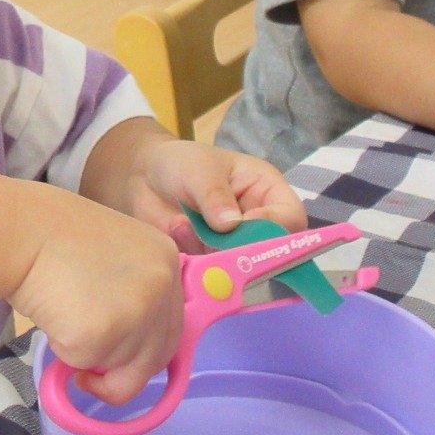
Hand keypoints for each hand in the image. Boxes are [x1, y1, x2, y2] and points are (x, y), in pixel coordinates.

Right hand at [11, 187, 183, 404]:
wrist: (21, 230)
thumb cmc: (54, 233)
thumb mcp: (114, 251)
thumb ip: (132, 289)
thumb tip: (126, 339)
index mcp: (166, 261)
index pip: (171, 326)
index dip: (143, 348)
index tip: (122, 360)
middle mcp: (161, 287)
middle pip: (154, 358)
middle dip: (121, 376)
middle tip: (89, 378)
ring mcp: (135, 312)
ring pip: (117, 365)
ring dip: (86, 354)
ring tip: (61, 309)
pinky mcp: (101, 334)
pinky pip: (82, 361)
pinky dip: (62, 349)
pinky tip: (52, 313)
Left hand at [125, 133, 307, 252]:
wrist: (144, 177)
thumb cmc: (182, 163)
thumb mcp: (199, 170)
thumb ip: (215, 195)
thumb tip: (231, 225)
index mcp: (266, 192)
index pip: (290, 218)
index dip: (274, 228)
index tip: (243, 226)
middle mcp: (257, 223)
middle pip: (270, 251)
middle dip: (241, 249)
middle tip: (213, 240)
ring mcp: (234, 245)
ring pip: (239, 265)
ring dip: (210, 251)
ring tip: (182, 223)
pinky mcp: (211, 260)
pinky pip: (210, 271)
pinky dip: (193, 257)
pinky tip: (174, 229)